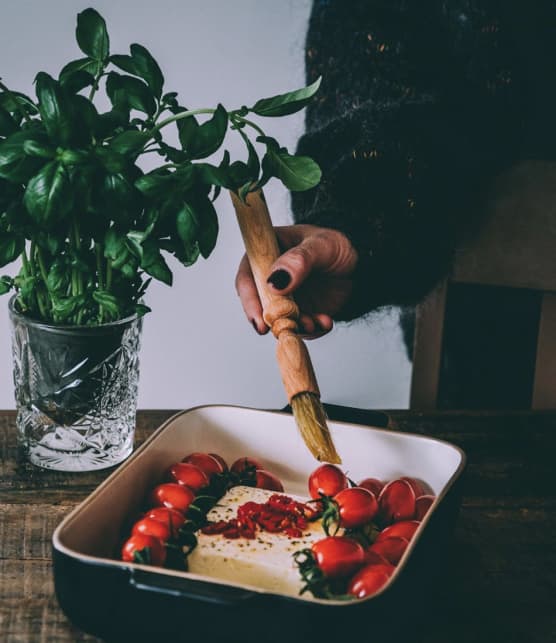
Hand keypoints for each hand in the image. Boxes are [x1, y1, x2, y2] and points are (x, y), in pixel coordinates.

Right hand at [235, 224, 357, 338]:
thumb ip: (298, 261)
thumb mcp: (321, 245)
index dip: (249, 298)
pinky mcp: (299, 313)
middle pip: (259, 305)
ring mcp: (284, 298)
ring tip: (313, 324)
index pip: (248, 276)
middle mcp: (270, 278)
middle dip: (271, 321)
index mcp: (267, 252)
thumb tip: (274, 283)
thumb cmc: (335, 247)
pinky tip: (325, 321)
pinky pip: (300, 328)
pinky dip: (312, 329)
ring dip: (294, 327)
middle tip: (284, 329)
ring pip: (279, 321)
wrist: (357, 266)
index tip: (259, 318)